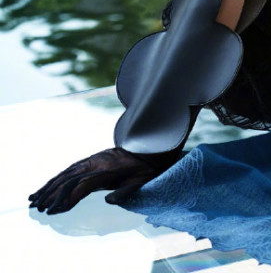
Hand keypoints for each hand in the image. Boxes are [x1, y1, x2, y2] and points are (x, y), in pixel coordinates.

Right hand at [28, 146, 180, 214]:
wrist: (148, 146)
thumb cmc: (145, 169)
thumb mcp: (139, 182)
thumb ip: (125, 192)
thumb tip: (108, 200)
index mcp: (106, 170)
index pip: (80, 186)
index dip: (66, 199)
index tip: (52, 211)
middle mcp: (95, 163)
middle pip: (68, 179)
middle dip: (50, 194)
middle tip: (36, 208)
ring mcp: (92, 160)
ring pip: (66, 173)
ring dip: (49, 186)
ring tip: (34, 199)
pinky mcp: (91, 159)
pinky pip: (71, 169)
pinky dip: (57, 178)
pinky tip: (48, 185)